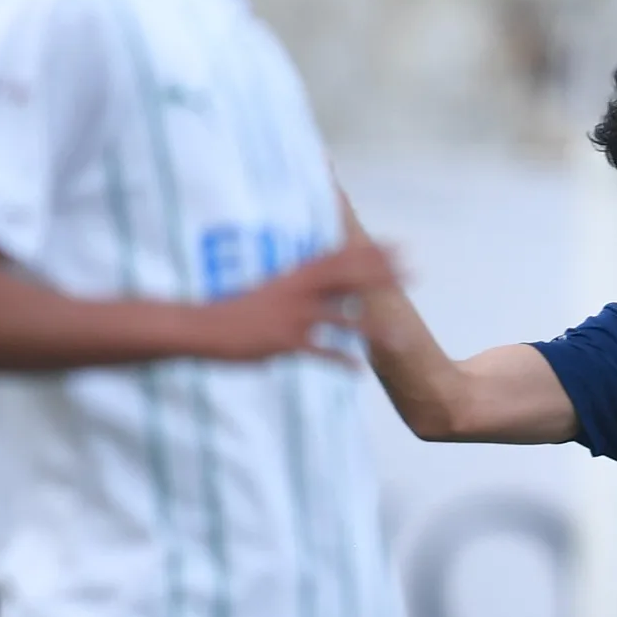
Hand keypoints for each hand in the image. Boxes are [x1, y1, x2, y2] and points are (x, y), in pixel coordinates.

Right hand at [195, 241, 396, 364]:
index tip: (400, 246)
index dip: (371, 252)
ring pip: (342, 320)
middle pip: (348, 279)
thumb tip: (322, 282)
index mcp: (294, 276)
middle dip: (382, 275)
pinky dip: (340, 361)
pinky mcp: (283, 342)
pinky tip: (359, 370)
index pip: (339, 258)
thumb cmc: (236, 312)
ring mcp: (291, 316)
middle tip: (416, 272)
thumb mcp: (270, 291)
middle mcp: (297, 291)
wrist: (201, 327)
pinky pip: (319, 352)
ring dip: (373, 330)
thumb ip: (299, 286)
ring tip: (401, 338)